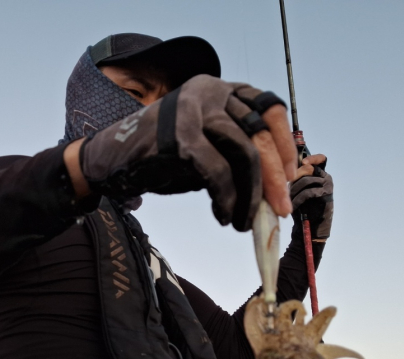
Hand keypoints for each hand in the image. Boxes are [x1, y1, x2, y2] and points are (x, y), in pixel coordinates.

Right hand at [74, 75, 296, 230]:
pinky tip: (224, 217)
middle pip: (259, 133)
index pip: (269, 108)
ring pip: (243, 152)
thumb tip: (275, 191)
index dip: (285, 144)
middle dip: (275, 178)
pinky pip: (217, 171)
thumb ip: (237, 158)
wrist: (112, 160)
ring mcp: (193, 110)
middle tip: (280, 211)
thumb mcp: (208, 150)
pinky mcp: (179, 136)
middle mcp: (210, 92)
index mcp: (221, 90)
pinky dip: (226, 199)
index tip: (291, 176)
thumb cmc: (162, 157)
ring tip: (244, 223)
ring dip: (251, 195)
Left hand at [290, 154, 332, 239]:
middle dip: (294, 177)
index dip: (313, 158)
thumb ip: (296, 178)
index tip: (303, 163)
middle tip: (285, 188)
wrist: (310, 226)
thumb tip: (285, 167)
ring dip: (293, 190)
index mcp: (320, 174)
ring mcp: (328, 186)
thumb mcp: (297, 189)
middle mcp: (326, 177)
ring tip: (287, 199)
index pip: (321, 159)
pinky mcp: (326, 196)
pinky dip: (297, 199)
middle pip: (309, 169)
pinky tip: (292, 205)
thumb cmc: (302, 207)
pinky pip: (308, 192)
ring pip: (307, 180)